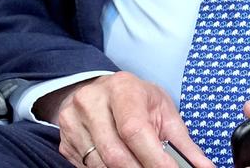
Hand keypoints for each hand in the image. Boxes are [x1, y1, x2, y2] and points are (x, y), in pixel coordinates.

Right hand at [38, 72, 213, 167]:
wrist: (100, 91)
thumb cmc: (137, 102)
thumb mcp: (163, 113)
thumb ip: (185, 145)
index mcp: (122, 88)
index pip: (134, 130)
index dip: (153, 160)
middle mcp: (92, 100)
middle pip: (115, 154)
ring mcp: (73, 120)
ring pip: (100, 165)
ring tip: (139, 165)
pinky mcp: (64, 139)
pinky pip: (87, 167)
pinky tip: (119, 164)